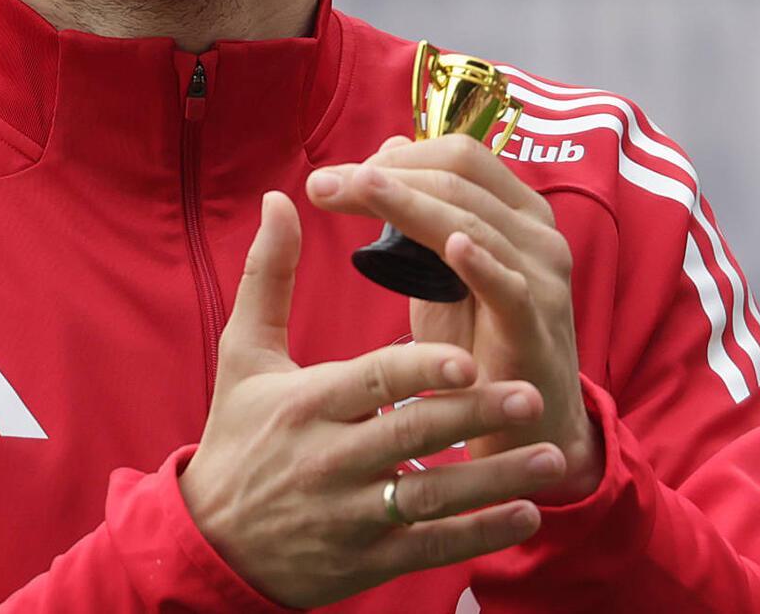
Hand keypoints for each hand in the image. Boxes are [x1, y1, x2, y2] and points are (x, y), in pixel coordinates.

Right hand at [178, 191, 569, 608]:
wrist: (211, 544)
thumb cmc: (236, 436)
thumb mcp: (244, 356)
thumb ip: (269, 277)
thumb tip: (281, 199)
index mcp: (307, 405)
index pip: (373, 382)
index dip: (422, 369)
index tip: (469, 354)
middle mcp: (331, 460)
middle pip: (413, 434)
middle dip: (475, 415)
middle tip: (533, 394)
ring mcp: (352, 515)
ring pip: (433, 496)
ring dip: (495, 479)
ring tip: (548, 459)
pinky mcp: (368, 560)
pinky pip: (433, 547)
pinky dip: (483, 534)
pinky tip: (527, 514)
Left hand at [306, 136, 603, 503]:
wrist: (528, 429)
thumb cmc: (478, 349)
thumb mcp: (443, 275)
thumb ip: (420, 215)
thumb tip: (387, 149)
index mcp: (517, 211)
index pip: (458, 156)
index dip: (396, 157)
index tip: (338, 175)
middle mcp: (537, 232)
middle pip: (460, 177)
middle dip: (386, 176)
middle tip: (323, 184)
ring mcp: (543, 276)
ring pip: (472, 220)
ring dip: (407, 203)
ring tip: (357, 191)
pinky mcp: (536, 325)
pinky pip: (509, 285)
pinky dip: (479, 262)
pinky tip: (448, 244)